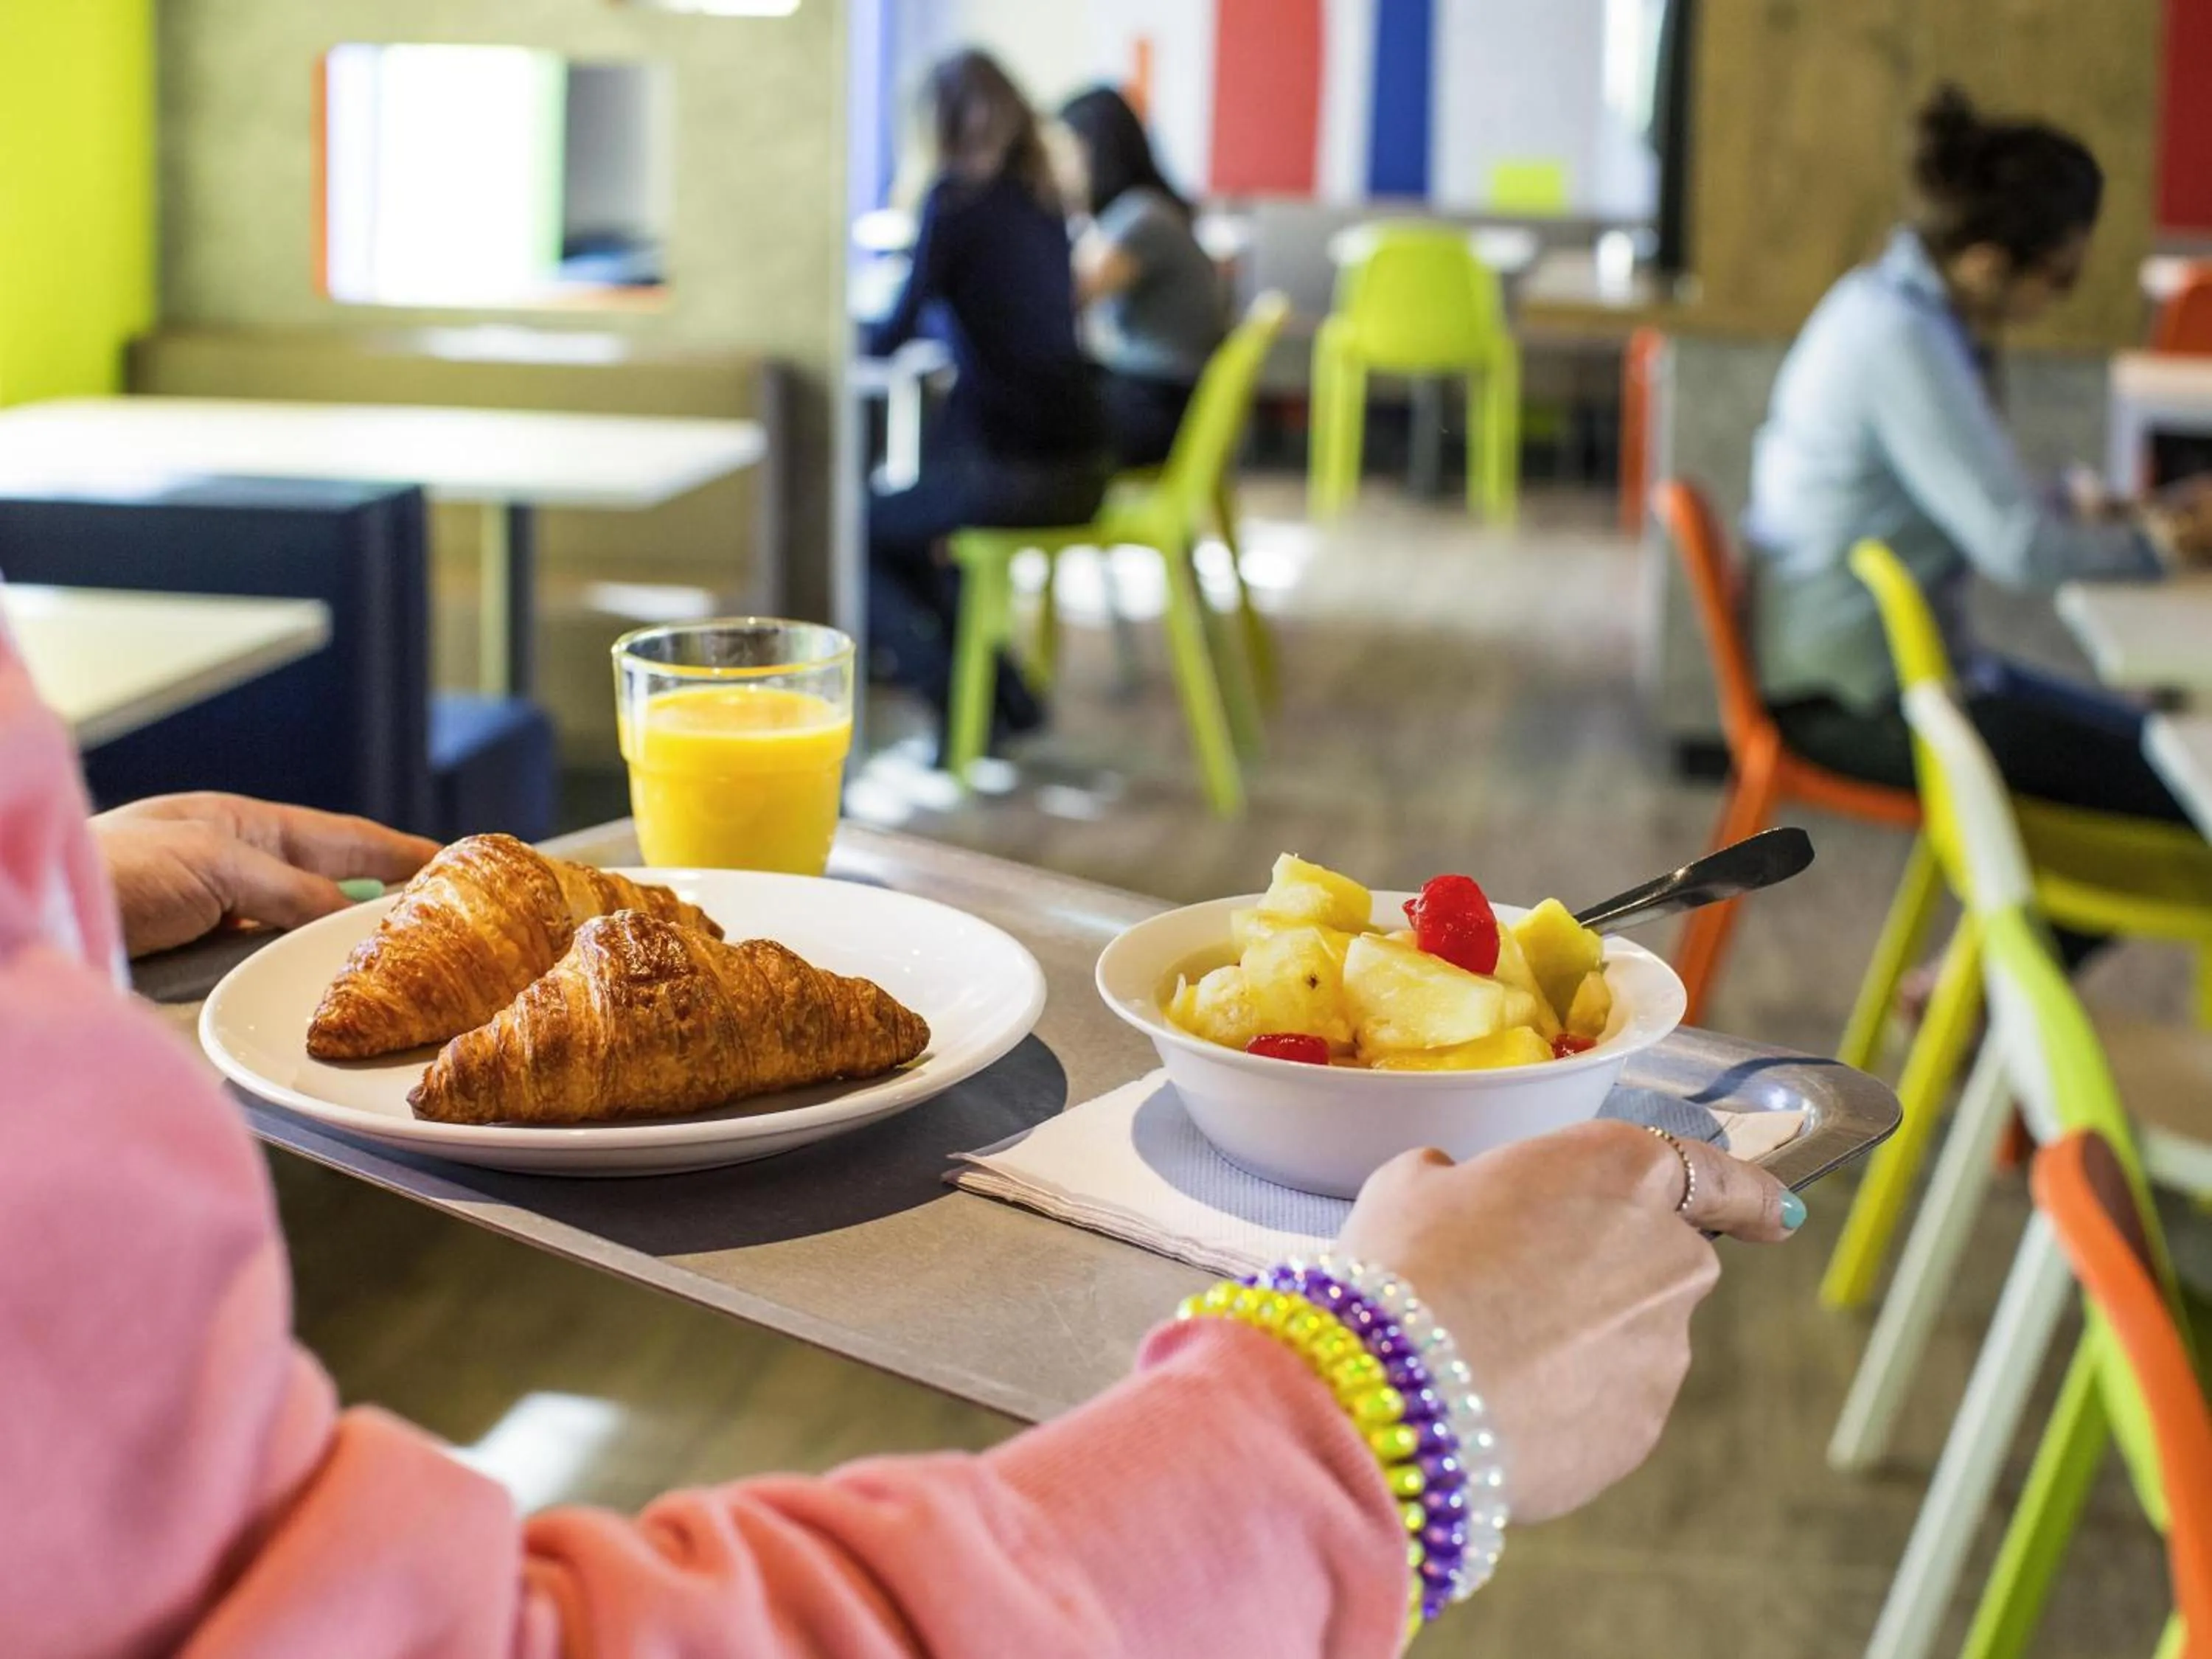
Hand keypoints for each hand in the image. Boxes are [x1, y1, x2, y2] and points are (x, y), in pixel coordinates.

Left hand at [93, 793, 436, 958]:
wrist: (37, 917)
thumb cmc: (115, 871)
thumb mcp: (213, 863)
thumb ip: (288, 885)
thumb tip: (351, 909)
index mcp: (243, 824)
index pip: (343, 836)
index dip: (400, 848)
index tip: (454, 860)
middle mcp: (237, 865)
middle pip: (331, 880)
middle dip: (387, 892)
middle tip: (451, 911)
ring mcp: (221, 912)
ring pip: (306, 923)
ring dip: (351, 935)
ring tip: (407, 950)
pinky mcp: (204, 959)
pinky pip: (275, 957)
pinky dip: (311, 964)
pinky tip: (334, 977)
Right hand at [1338, 1121, 1797, 1524]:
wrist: (1401, 1392)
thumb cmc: (1410, 1264)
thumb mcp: (1415, 1187)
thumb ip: (1463, 1179)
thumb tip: (1451, 1187)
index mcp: (1624, 1171)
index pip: (1726, 1178)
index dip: (1751, 1197)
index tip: (1776, 1215)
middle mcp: (1669, 1255)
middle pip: (1665, 1261)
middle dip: (1611, 1275)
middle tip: (1519, 1289)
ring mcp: (1665, 1350)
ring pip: (1633, 1340)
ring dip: (1581, 1344)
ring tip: (1487, 1354)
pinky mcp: (1642, 1429)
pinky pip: (1609, 1407)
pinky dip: (1568, 1406)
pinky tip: (1498, 1403)